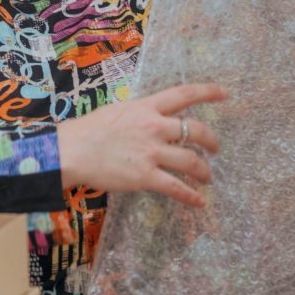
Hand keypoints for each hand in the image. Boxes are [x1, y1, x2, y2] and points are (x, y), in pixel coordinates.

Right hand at [57, 83, 225, 207]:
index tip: (224, 93)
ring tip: (208, 177)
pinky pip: (176, 187)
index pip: (184, 94)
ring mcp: (151, 152)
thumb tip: (150, 118)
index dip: (208, 92)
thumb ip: (139, 114)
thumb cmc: (88, 130)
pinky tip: (199, 202)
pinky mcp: (145, 176)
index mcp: (146, 107)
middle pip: (195, 129)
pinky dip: (191, 196)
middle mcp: (154, 127)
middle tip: (216, 148)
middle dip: (211, 140)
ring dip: (204, 170)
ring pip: (191, 160)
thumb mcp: (118, 111)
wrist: (70, 151)